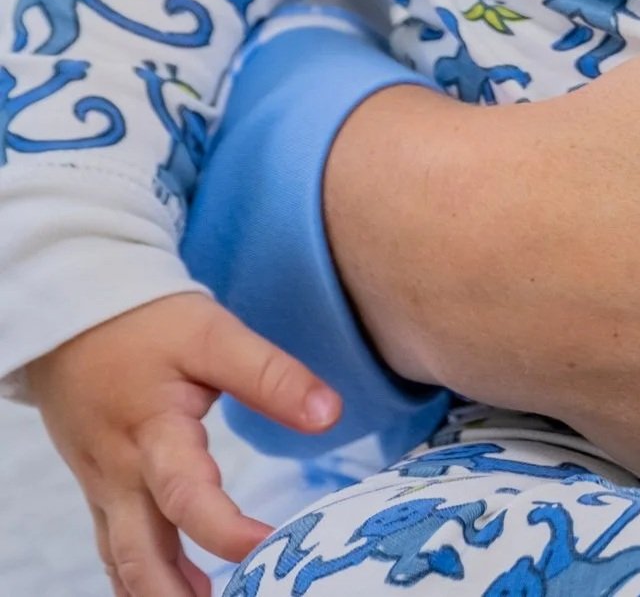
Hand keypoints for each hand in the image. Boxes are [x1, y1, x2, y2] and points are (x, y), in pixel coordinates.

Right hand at [26, 291, 336, 596]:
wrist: (71, 309)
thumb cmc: (145, 320)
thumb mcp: (212, 334)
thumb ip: (270, 375)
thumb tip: (329, 415)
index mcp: (152, 435)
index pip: (187, 498)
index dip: (228, 531)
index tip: (271, 545)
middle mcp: (122, 473)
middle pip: (140, 554)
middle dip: (175, 595)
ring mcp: (103, 485)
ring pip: (121, 559)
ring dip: (156, 591)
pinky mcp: (98, 484)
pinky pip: (111, 544)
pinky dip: (134, 574)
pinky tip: (162, 588)